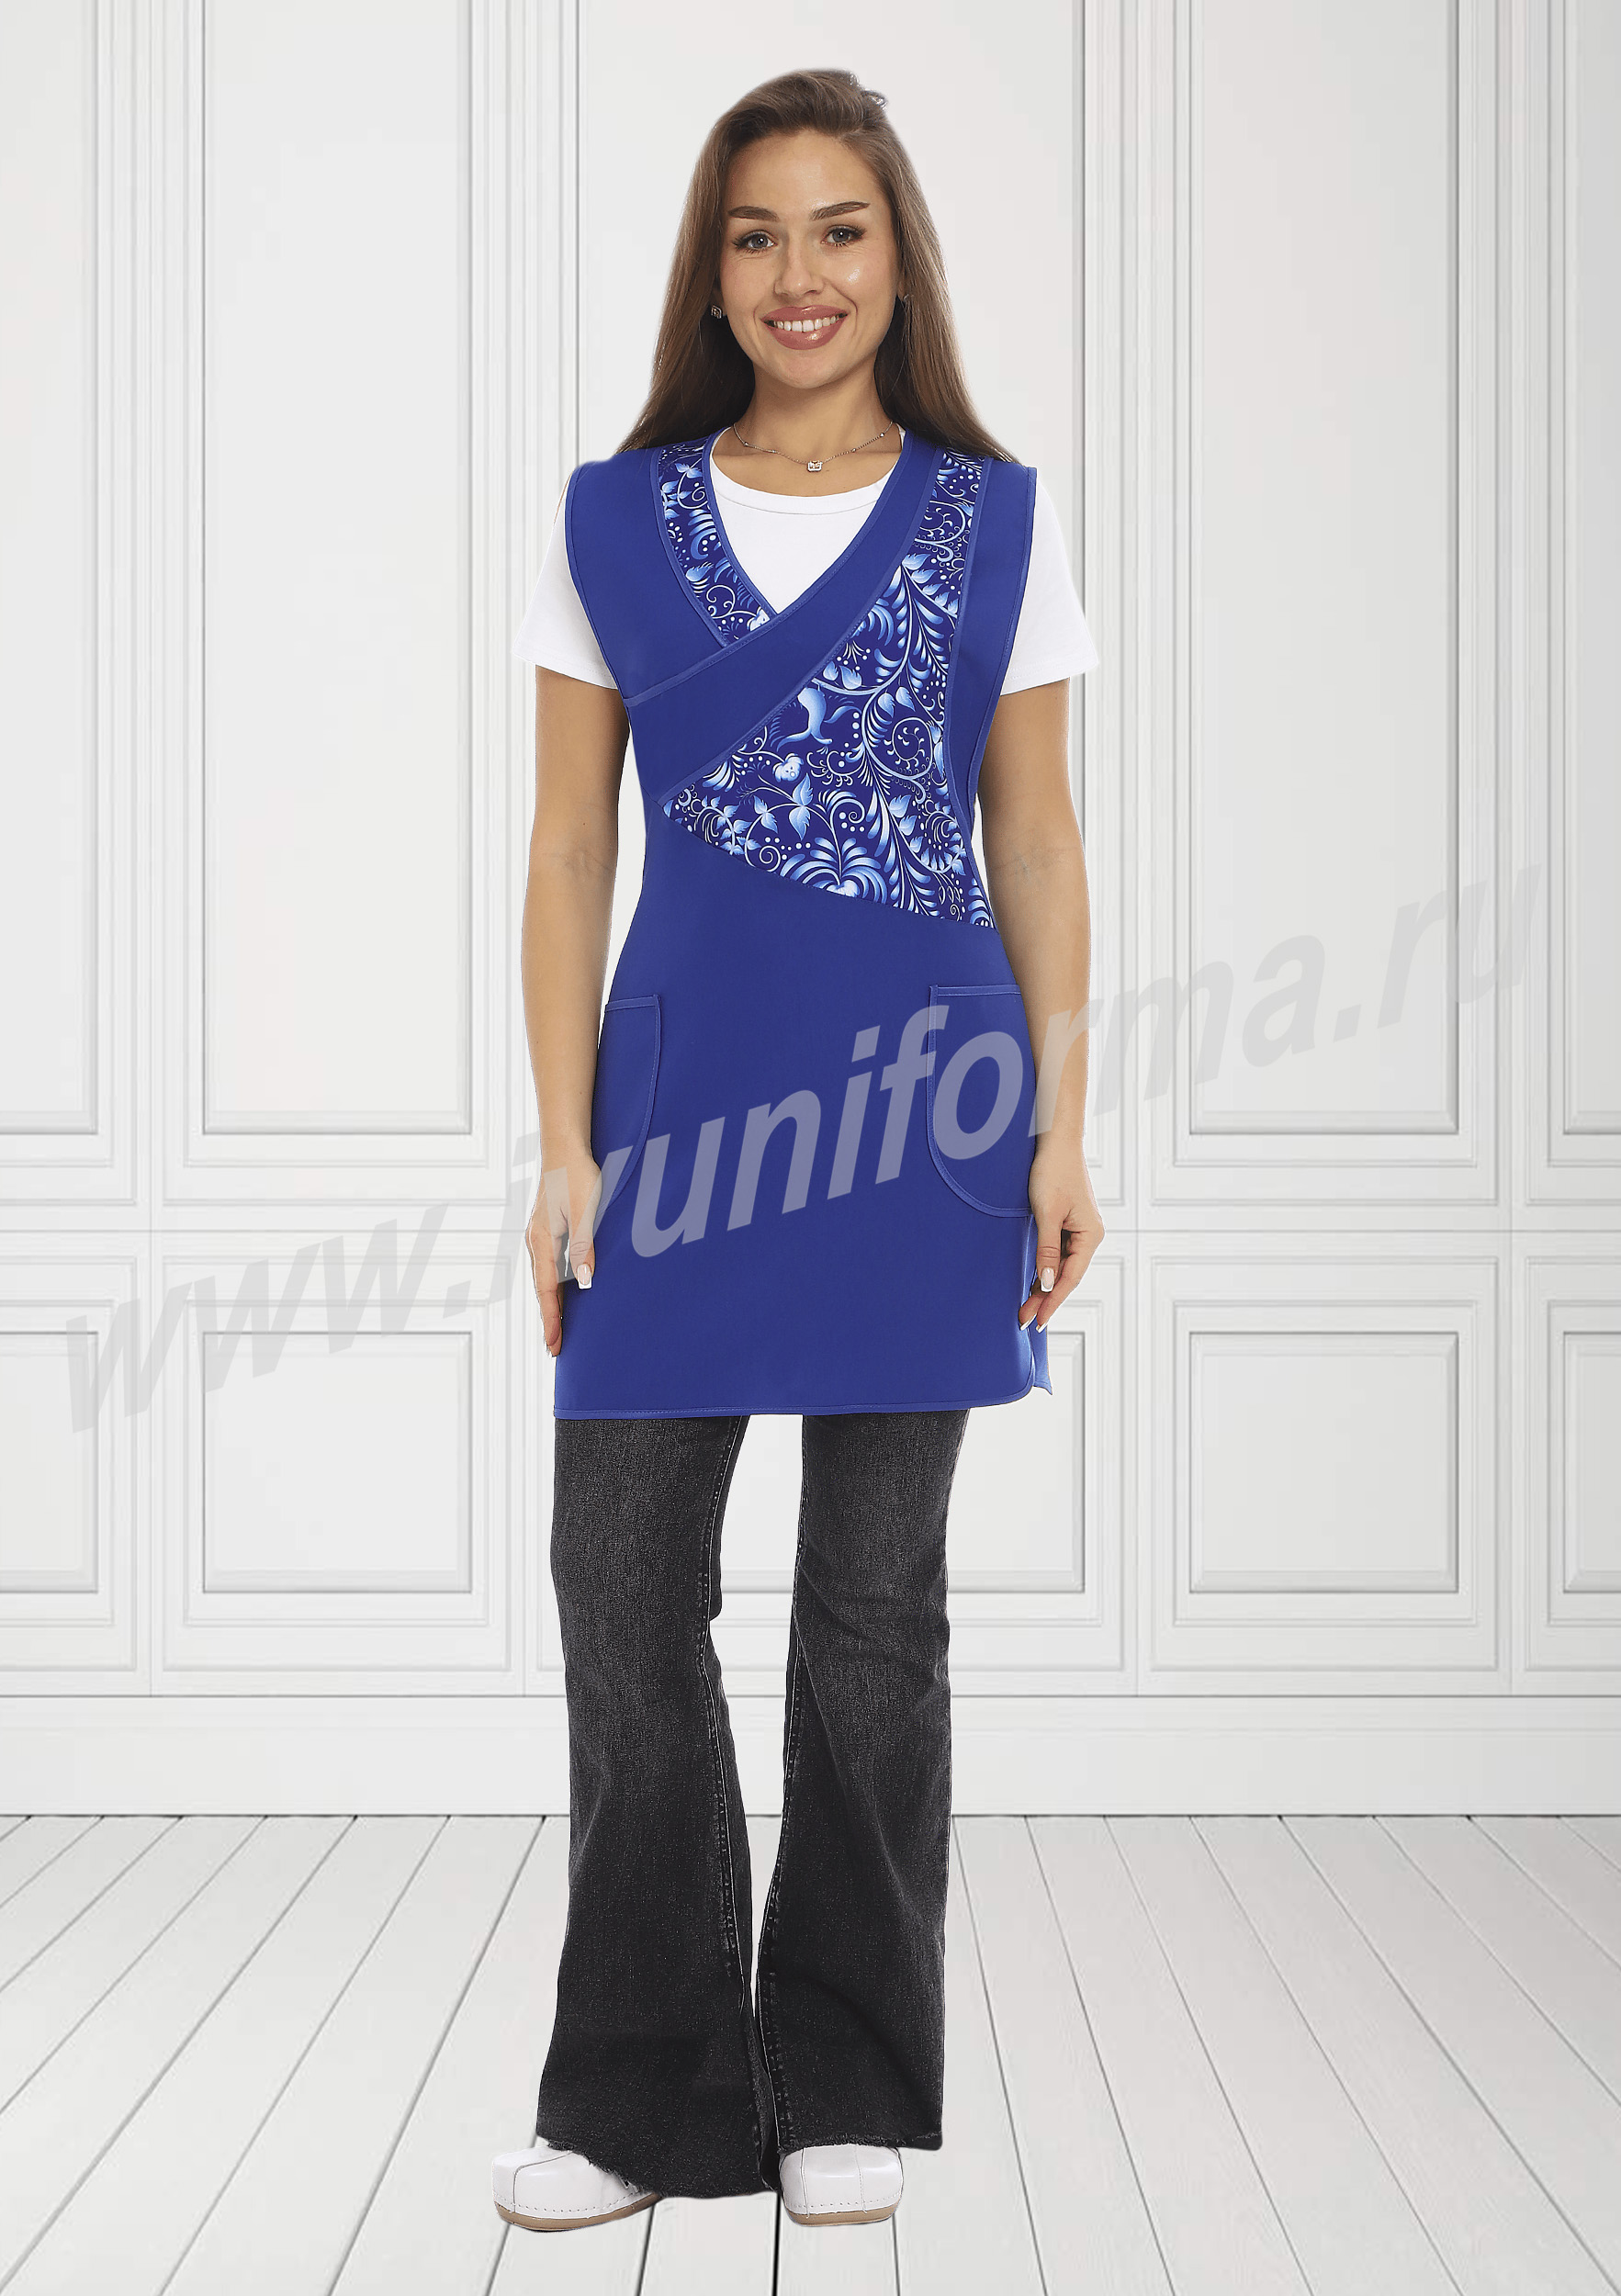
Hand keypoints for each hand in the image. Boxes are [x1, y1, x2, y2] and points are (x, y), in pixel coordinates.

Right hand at [525, 1147, 603, 1358]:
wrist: (564, 1145)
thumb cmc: (576, 1176)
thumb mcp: (585, 1212)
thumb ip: (585, 1247)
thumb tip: (585, 1283)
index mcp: (542, 1241)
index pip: (546, 1291)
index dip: (551, 1320)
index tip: (553, 1347)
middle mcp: (535, 1241)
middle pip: (541, 1290)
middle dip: (548, 1319)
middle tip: (554, 1349)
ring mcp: (539, 1235)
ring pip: (543, 1278)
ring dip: (550, 1304)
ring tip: (557, 1328)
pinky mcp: (546, 1227)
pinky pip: (547, 1265)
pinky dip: (552, 1285)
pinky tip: (560, 1291)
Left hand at [1019, 1140, 1103, 1332]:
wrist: (1055, 1140)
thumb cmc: (1052, 1171)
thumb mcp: (1046, 1213)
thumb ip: (1047, 1250)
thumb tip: (1048, 1284)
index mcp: (1091, 1235)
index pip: (1070, 1278)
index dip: (1053, 1302)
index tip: (1037, 1322)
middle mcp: (1089, 1235)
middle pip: (1066, 1276)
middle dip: (1045, 1299)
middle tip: (1024, 1320)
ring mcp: (1079, 1230)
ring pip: (1061, 1267)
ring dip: (1044, 1286)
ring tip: (1024, 1307)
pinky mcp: (1067, 1223)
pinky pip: (1057, 1254)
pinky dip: (1044, 1269)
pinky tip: (1033, 1282)